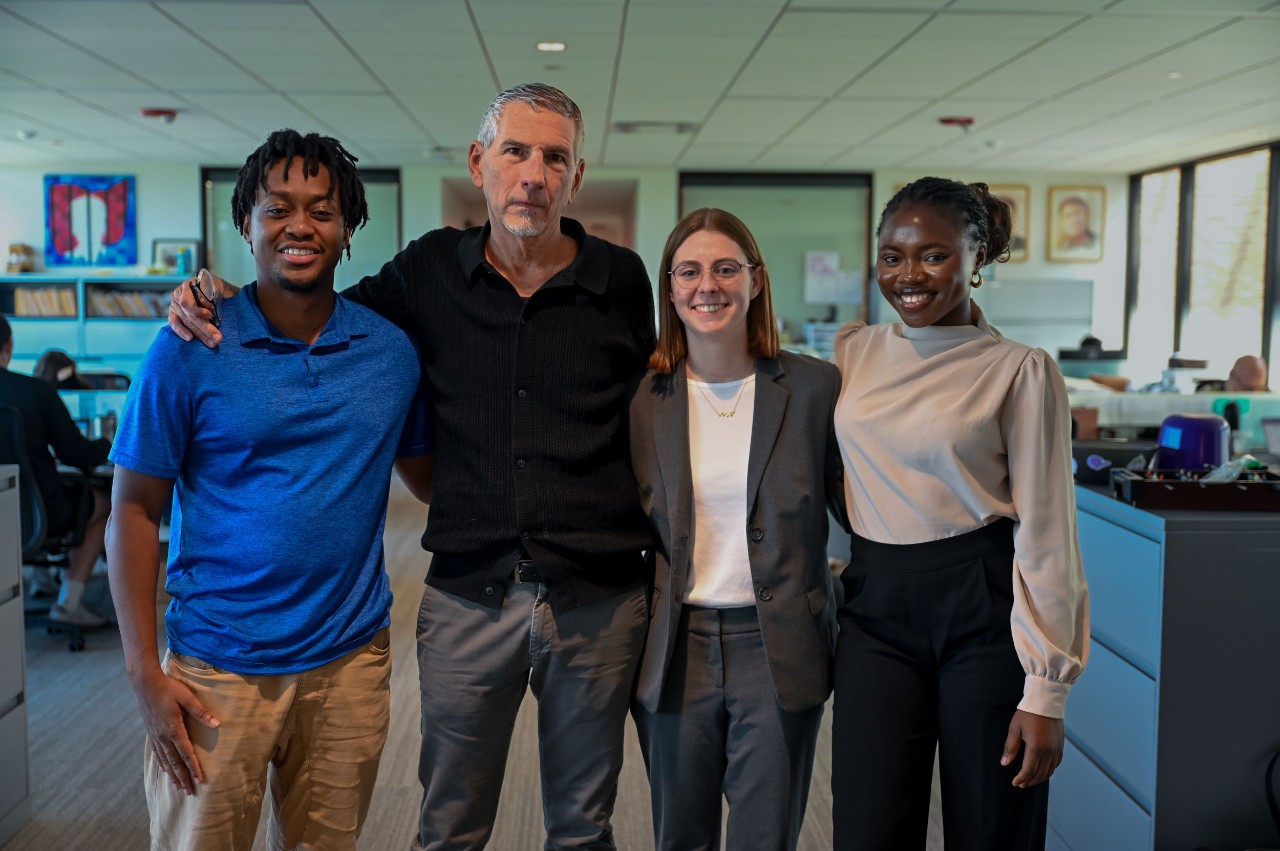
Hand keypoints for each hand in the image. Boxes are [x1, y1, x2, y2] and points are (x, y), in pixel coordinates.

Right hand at [132, 668, 219, 794]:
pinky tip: (165, 770)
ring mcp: (155, 735)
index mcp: (173, 729)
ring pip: (166, 760)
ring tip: (178, 787)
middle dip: (183, 777)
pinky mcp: (151, 732)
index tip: (200, 780)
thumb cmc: (168, 688)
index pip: (186, 754)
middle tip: (189, 792)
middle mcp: (163, 736)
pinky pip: (157, 753)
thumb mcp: (187, 697)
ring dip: (173, 774)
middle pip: (175, 762)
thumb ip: (201, 712)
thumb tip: (217, 724)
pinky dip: (163, 764)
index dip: (194, 768)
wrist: (144, 683)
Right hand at [167, 268, 235, 346]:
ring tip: (212, 343)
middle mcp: (182, 292)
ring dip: (199, 334)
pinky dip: (181, 331)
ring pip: (186, 321)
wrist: (221, 293)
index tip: (211, 315)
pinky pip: (174, 323)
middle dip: (205, 327)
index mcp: (194, 283)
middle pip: (190, 313)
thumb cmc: (224, 292)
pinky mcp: (174, 313)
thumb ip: (220, 295)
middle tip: (218, 338)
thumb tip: (214, 309)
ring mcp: (176, 303)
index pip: (189, 299)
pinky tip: (190, 339)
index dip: (198, 310)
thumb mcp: (225, 289)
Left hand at [1002, 709, 1063, 787]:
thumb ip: (1010, 748)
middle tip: (1020, 784)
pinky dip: (1049, 770)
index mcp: (1036, 748)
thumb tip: (1004, 763)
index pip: (1028, 771)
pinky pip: (1056, 763)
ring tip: (1029, 780)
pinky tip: (1042, 770)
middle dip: (1029, 781)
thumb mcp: (1014, 729)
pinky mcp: (1061, 746)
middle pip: (1040, 774)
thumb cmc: (1028, 713)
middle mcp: (1049, 751)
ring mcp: (1056, 749)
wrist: (1046, 701)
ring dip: (1039, 778)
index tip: (1014, 782)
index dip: (1021, 779)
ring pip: (1049, 771)